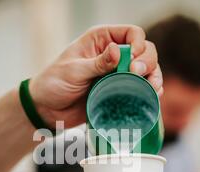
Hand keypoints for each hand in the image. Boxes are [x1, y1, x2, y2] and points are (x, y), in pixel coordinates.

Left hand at [29, 25, 162, 127]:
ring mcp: (118, 75)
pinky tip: (151, 98)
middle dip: (147, 62)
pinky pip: (140, 90)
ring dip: (154, 78)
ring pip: (147, 71)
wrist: (45, 109)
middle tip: (137, 74)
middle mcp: (114, 55)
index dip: (139, 43)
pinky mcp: (119, 93)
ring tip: (151, 89)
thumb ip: (96, 63)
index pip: (132, 33)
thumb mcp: (73, 71)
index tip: (133, 59)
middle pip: (145, 51)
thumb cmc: (53, 83)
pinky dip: (149, 93)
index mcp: (101, 40)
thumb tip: (118, 51)